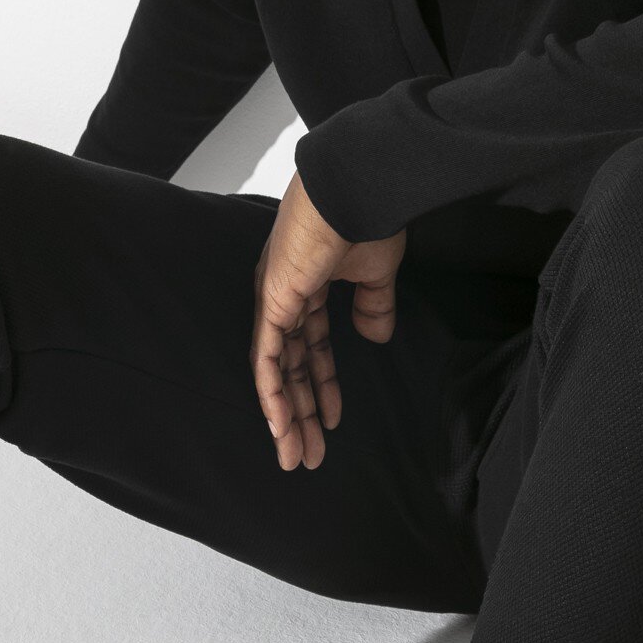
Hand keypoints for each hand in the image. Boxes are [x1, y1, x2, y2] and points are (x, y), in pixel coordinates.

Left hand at [251, 173, 405, 469]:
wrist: (358, 185)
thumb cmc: (367, 215)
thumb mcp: (375, 271)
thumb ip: (372, 305)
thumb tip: (376, 337)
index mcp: (304, 288)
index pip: (310, 349)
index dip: (323, 386)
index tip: (333, 421)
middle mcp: (282, 297)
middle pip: (291, 369)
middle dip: (301, 415)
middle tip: (307, 456)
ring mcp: (273, 300)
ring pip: (275, 373)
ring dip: (286, 418)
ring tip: (296, 457)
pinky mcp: (272, 302)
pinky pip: (266, 359)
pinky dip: (271, 394)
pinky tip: (280, 426)